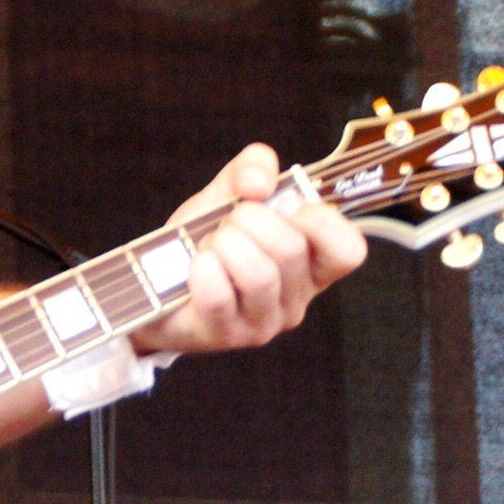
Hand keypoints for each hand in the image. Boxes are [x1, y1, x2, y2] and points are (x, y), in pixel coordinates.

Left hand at [134, 144, 366, 356]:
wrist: (155, 280)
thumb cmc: (207, 237)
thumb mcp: (232, 193)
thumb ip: (253, 168)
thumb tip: (260, 182)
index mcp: (312, 263)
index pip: (349, 250)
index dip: (319, 219)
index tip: (283, 204)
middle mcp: (297, 298)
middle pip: (292, 250)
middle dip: (250, 220)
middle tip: (228, 224)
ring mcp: (264, 322)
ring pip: (259, 274)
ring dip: (225, 245)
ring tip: (211, 245)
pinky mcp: (228, 335)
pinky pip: (219, 296)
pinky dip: (202, 269)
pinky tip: (197, 266)